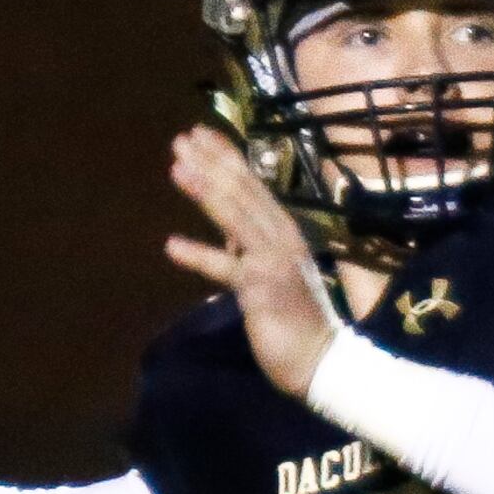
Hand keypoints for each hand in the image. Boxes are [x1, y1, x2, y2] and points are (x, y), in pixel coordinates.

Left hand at [166, 128, 340, 399]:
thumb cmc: (296, 318)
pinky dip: (199, 255)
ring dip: (206, 191)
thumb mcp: (272, 272)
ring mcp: (273, 260)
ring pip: (237, 217)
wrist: (322, 359)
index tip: (200, 133)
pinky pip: (226, 267)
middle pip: (243, 191)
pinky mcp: (262, 288)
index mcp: (284, 231)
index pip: (252, 185)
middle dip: (212, 162)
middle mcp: (282, 237)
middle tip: (182, 138)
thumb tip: (227, 230)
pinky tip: (171, 245)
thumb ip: (250, 248)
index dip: (226, 156)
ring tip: (177, 167)